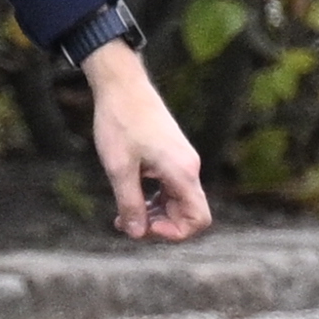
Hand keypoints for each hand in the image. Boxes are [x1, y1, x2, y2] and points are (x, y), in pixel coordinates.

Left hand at [82, 41, 209, 243]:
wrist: (122, 85)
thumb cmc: (121, 121)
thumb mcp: (119, 168)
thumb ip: (130, 203)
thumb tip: (136, 234)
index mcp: (182, 171)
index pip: (198, 219)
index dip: (174, 233)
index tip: (144, 227)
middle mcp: (188, 168)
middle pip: (187, 214)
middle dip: (158, 225)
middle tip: (125, 222)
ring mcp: (182, 161)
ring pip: (177, 203)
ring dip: (153, 214)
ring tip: (123, 212)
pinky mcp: (172, 156)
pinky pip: (170, 189)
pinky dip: (152, 199)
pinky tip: (130, 195)